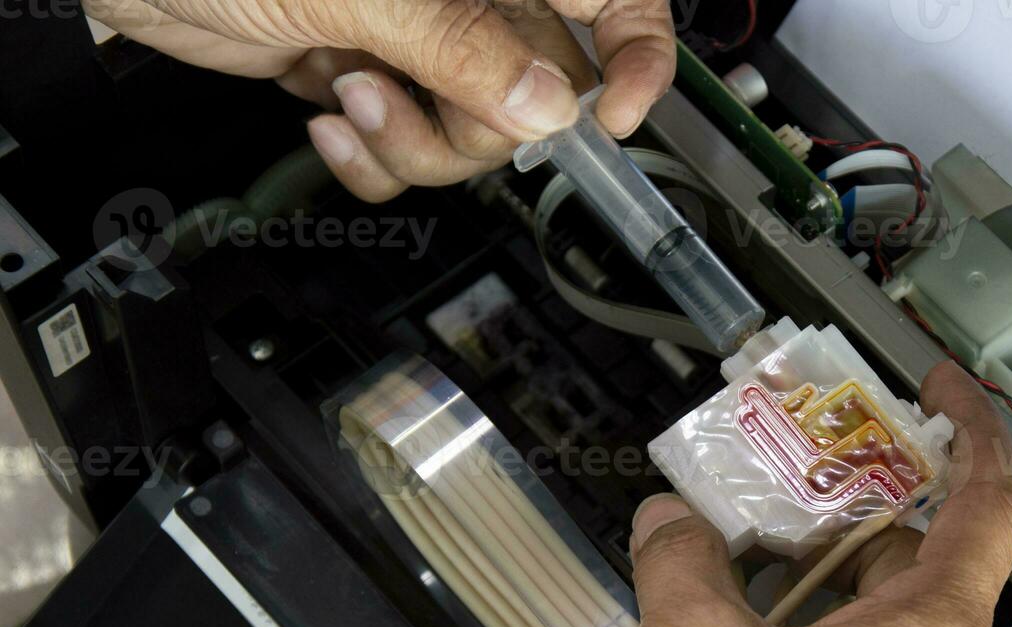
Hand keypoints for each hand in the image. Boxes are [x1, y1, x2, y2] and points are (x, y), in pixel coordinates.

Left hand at [85, 0, 675, 200]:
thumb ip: (462, 45)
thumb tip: (548, 107)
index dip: (636, 57)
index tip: (612, 121)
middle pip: (541, 94)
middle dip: (476, 125)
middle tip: (405, 93)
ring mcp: (424, 38)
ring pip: (476, 134)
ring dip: (413, 143)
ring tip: (350, 96)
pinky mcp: (378, 77)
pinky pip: (413, 148)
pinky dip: (372, 156)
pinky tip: (328, 115)